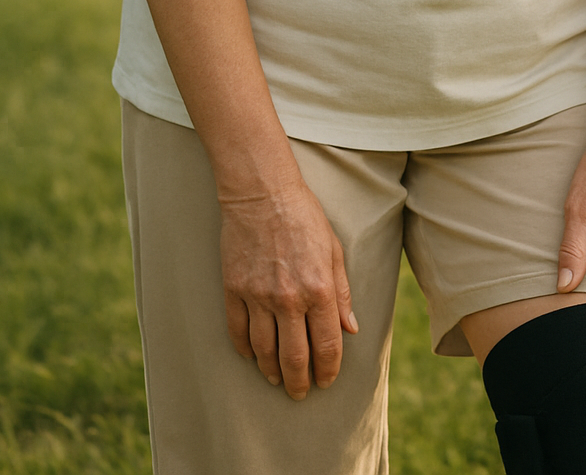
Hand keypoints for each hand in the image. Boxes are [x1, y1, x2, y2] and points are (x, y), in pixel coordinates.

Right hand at [219, 173, 358, 398]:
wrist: (262, 192)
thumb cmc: (303, 216)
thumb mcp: (334, 249)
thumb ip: (341, 292)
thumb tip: (350, 328)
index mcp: (319, 288)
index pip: (326, 345)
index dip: (328, 370)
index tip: (326, 381)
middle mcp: (289, 298)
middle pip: (294, 357)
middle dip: (300, 382)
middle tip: (301, 393)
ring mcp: (258, 296)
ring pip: (264, 351)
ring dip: (272, 372)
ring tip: (277, 380)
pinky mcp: (234, 289)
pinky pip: (238, 331)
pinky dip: (245, 350)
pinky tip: (252, 356)